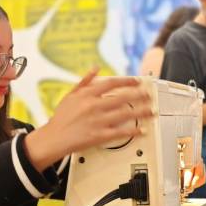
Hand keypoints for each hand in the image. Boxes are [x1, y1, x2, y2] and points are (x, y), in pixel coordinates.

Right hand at [26, 69, 153, 170]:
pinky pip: (121, 133)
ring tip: (151, 111)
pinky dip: (133, 131)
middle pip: (123, 98)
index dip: (127, 81)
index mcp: (88, 94)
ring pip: (125, 114)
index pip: (112, 83)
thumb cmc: (62, 117)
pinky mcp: (100, 135)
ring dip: (141, 112)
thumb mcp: (71, 95)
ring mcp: (98, 121)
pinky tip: (141, 130)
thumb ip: (85, 81)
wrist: (54, 137)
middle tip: (149, 95)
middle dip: (139, 95)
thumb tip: (95, 68)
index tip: (137, 81)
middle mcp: (95, 106)